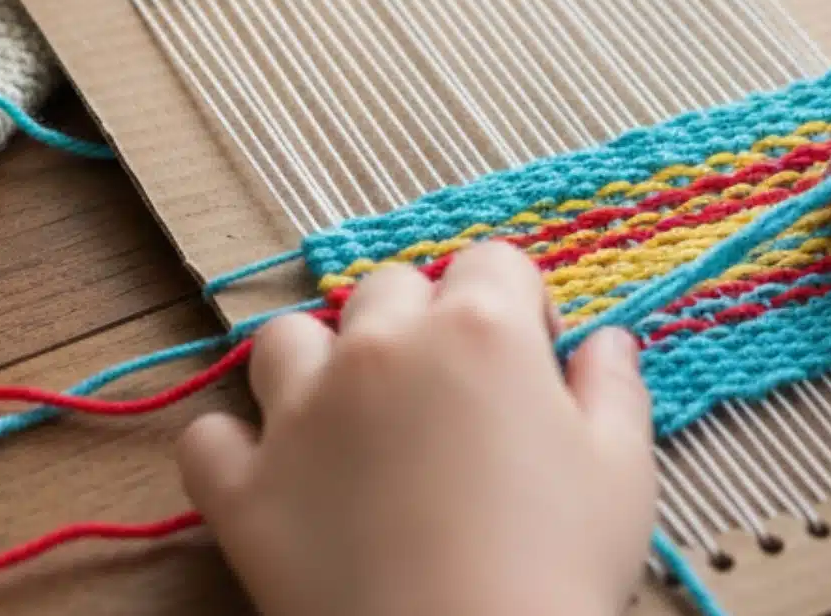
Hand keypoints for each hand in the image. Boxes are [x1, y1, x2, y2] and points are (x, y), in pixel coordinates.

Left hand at [176, 242, 656, 615]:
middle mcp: (381, 348)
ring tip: (350, 418)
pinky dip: (234, 450)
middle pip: (390, 287)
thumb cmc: (560, 568)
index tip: (531, 362)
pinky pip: (208, 438)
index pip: (493, 261)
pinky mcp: (245, 487)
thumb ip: (612, 387)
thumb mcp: (623, 472)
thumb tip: (604, 342)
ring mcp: (300, 413)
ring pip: (285, 340)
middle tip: (449, 399)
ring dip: (315, 363)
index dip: (518, 305)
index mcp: (480, 330)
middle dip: (421, 323)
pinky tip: (273, 476)